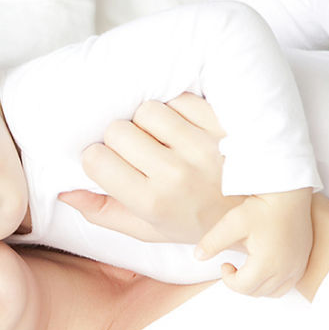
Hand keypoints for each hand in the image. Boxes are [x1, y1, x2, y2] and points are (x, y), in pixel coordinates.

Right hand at [59, 94, 241, 243]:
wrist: (263, 211)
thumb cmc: (199, 221)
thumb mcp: (150, 230)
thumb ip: (105, 214)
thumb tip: (65, 193)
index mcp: (154, 202)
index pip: (96, 161)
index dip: (97, 159)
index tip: (109, 163)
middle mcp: (176, 174)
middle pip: (117, 131)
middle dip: (120, 138)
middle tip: (137, 150)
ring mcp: (201, 146)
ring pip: (146, 110)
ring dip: (147, 120)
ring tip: (161, 136)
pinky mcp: (222, 123)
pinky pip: (179, 99)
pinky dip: (176, 109)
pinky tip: (184, 127)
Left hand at [196, 188, 312, 296]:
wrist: (289, 194)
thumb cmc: (261, 208)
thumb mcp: (232, 223)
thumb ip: (213, 242)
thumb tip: (197, 257)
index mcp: (267, 264)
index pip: (242, 287)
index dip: (228, 279)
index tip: (224, 264)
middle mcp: (285, 270)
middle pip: (256, 292)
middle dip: (240, 283)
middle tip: (233, 267)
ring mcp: (296, 267)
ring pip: (272, 292)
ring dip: (256, 286)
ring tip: (247, 269)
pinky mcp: (303, 262)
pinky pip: (287, 285)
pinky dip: (273, 284)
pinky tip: (264, 268)